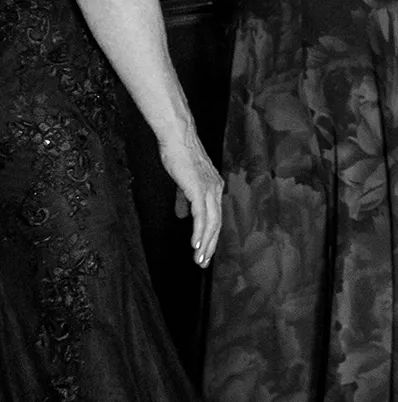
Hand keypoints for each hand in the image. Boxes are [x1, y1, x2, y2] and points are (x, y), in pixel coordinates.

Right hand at [159, 132, 222, 266]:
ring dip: (204, 243)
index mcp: (214, 189)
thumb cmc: (179, 156)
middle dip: (210, 246)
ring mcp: (209, 189)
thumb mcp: (184, 182)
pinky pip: (201, 215)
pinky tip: (195, 244)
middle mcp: (216, 190)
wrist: (177, 138)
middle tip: (202, 263)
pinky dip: (199, 231)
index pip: (215, 218)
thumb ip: (185, 200)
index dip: (210, 237)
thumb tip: (183, 216)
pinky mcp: (199, 188)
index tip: (204, 253)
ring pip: (211, 223)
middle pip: (216, 224)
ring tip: (198, 259)